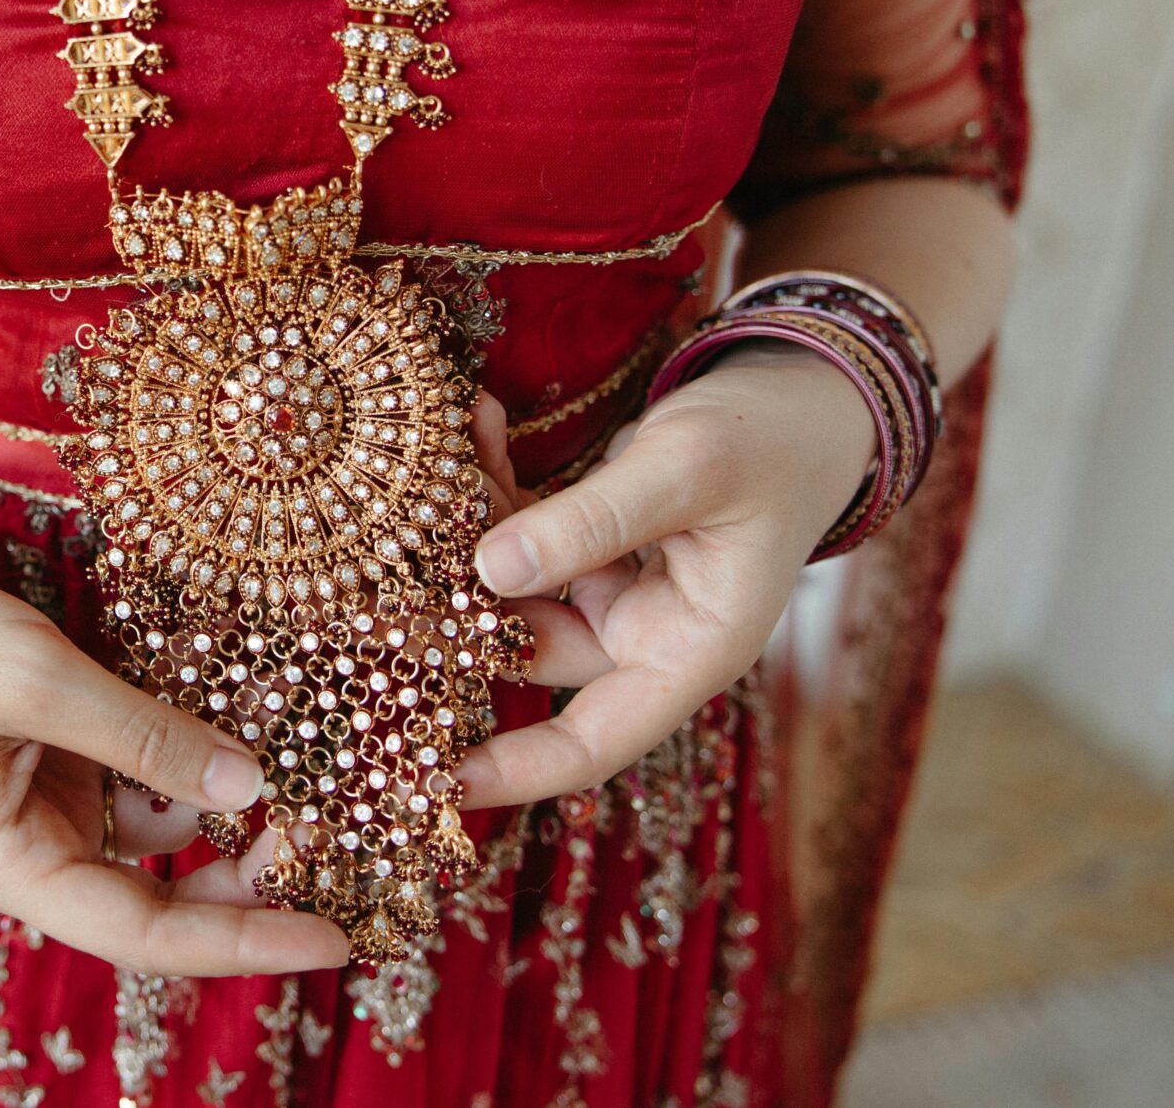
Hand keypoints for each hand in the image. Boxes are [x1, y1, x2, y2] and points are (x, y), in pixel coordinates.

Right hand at [0, 559, 355, 976]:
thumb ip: (143, 736)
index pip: (149, 935)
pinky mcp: (62, 765)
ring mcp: (51, 812)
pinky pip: (147, 784)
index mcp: (16, 869)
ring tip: (317, 790)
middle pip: (166, 902)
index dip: (247, 942)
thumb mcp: (38, 681)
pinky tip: (253, 734)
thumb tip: (248, 782)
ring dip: (235, 822)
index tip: (336, 941)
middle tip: (343, 856)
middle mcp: (38, 857)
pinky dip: (198, 767)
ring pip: (167, 842)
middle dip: (253, 884)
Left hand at [452, 343, 876, 809]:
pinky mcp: (596, 541)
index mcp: (688, 651)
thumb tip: (490, 568)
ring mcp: (617, 587)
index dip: (513, 769)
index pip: (592, 742)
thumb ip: (594, 521)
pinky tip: (478, 424)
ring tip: (414, 483)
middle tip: (363, 594)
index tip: (431, 783)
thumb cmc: (773, 438)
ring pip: (513, 587)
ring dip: (463, 538)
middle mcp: (647, 632)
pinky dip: (498, 486)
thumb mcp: (687, 471)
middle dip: (448, 626)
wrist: (810, 390)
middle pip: (527, 654)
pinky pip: (527, 531)